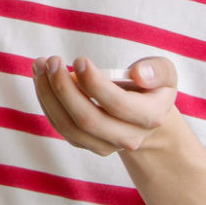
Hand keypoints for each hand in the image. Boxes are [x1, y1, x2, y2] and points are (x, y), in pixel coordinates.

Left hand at [32, 55, 178, 155]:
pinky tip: (42, 77)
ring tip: (40, 65)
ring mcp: (104, 144)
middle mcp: (127, 137)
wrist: (143, 114)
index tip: (79, 59)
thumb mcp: (164, 72)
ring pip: (68, 126)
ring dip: (48, 95)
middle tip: (52, 60)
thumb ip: (157, 70)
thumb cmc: (150, 86)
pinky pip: (60, 126)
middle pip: (88, 120)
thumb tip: (138, 74)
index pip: (117, 104)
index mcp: (150, 117)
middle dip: (64, 89)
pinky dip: (46, 101)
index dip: (95, 83)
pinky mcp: (85, 143)